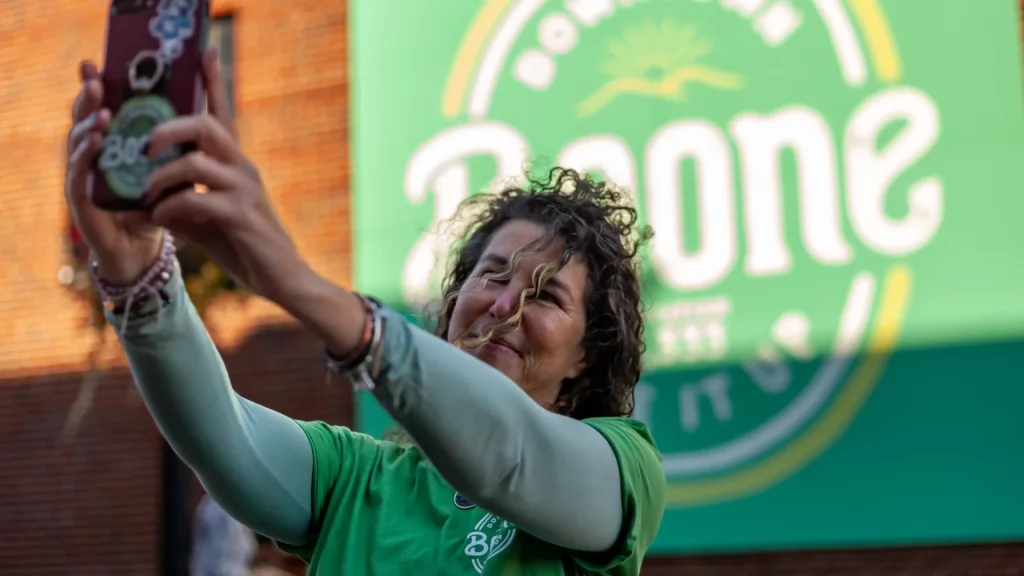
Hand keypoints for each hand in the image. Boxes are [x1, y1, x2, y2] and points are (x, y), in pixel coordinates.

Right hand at [64, 62, 161, 283]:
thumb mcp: (170, 172)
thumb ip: (175, 148)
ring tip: (102, 111)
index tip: (96, 63)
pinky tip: (93, 143)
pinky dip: (84, 158)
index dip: (96, 87)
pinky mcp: (82, 204)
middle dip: (87, 98)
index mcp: (112, 149)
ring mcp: (83, 180)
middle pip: (84, 121)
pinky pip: (78, 177)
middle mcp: (92, 160)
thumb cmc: (158, 210)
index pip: (101, 111)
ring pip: (76, 145)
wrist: (144, 255)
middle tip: (94, 76)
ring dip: (87, 125)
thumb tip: (201, 112)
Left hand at [143, 55, 312, 306]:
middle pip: (206, 126)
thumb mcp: (206, 223)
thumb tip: (138, 202)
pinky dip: (168, 208)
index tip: (207, 52)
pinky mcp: (242, 216)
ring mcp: (245, 191)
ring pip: (194, 163)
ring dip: (160, 179)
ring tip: (145, 197)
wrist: (284, 281)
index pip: (223, 115)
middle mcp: (243, 169)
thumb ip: (178, 206)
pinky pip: (195, 201)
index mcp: (236, 165)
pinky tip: (159, 220)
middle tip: (143, 147)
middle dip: (167, 130)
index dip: (215, 82)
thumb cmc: (246, 249)